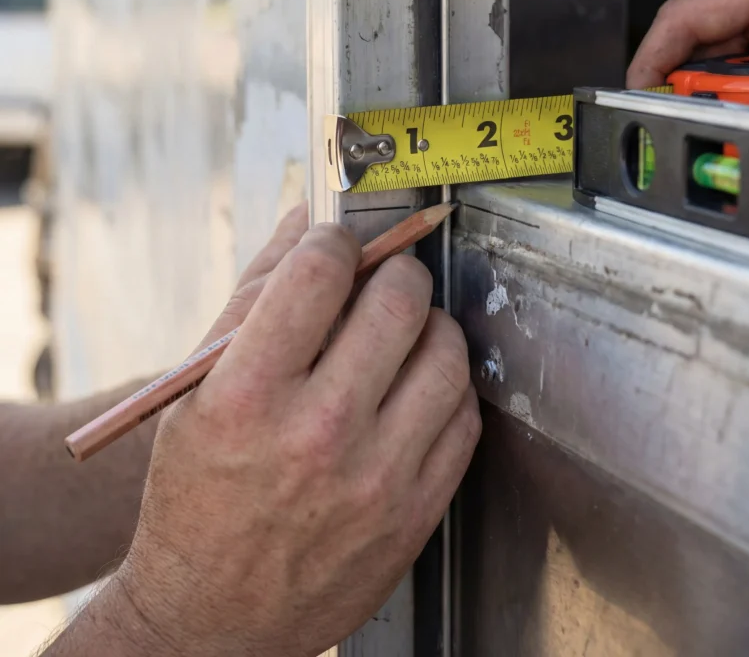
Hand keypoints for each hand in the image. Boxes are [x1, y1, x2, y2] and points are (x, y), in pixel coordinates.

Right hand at [111, 224, 479, 655]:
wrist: (213, 619)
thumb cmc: (198, 493)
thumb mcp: (198, 391)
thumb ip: (254, 293)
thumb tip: (308, 219)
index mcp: (247, 397)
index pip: (319, 274)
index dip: (335, 242)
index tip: (338, 247)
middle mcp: (317, 435)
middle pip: (397, 301)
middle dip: (393, 271)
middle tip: (382, 280)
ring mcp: (377, 478)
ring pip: (447, 351)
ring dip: (429, 323)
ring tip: (402, 333)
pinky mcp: (417, 511)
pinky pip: (465, 415)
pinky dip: (446, 385)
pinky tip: (415, 388)